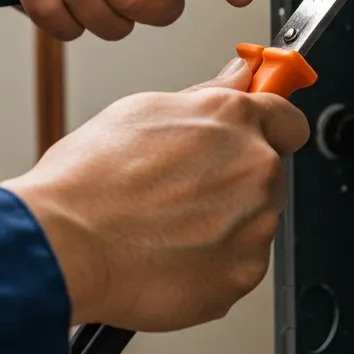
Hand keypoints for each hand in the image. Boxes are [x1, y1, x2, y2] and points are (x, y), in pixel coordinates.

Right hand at [0, 58, 310, 330]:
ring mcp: (253, 227)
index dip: (269, 128)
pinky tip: (167, 253)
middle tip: (180, 189)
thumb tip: (237, 78)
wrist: (64, 244)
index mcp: (233, 120)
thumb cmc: (88, 180)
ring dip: (222, 225)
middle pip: (267, 175)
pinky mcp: (241, 276)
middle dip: (233, 181)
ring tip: (163, 224)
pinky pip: (236, 267)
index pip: (288, 119)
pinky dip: (210, 265)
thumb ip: (205, 96)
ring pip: (252, 223)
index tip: (259, 135)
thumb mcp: (141, 110)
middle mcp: (255, 170)